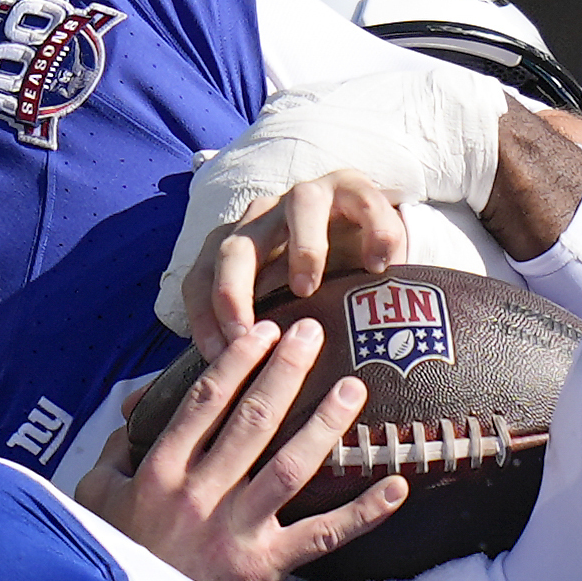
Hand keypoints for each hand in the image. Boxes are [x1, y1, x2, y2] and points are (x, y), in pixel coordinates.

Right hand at [74, 315, 407, 580]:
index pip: (206, 402)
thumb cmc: (122, 556)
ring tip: (353, 389)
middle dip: (285, 371)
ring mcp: (236, 530)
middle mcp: (201, 494)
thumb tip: (137, 404)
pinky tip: (395, 487)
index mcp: (162, 471)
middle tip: (314, 334)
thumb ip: (119, 447)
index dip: (239, 362)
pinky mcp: (265, 566)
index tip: (266, 330)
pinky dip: (363, 512)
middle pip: (253, 421)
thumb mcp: (101, 497)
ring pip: (290, 466)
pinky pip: (322, 535)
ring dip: (325, 425)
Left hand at [152, 67, 506, 341]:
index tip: (220, 355)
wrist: (367, 239)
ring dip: (301, 249)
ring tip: (309, 288)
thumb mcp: (283, 313)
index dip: (203, 317)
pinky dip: (374, 231)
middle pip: (235, 247)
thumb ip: (260, 338)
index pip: (201, 280)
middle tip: (251, 333)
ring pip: (298, 207)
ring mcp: (309, 197)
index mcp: (238, 249)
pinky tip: (380, 266)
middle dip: (234, 290)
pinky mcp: (355, 188)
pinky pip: (364, 201)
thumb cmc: (319, 288)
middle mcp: (264, 219)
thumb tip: (224, 393)